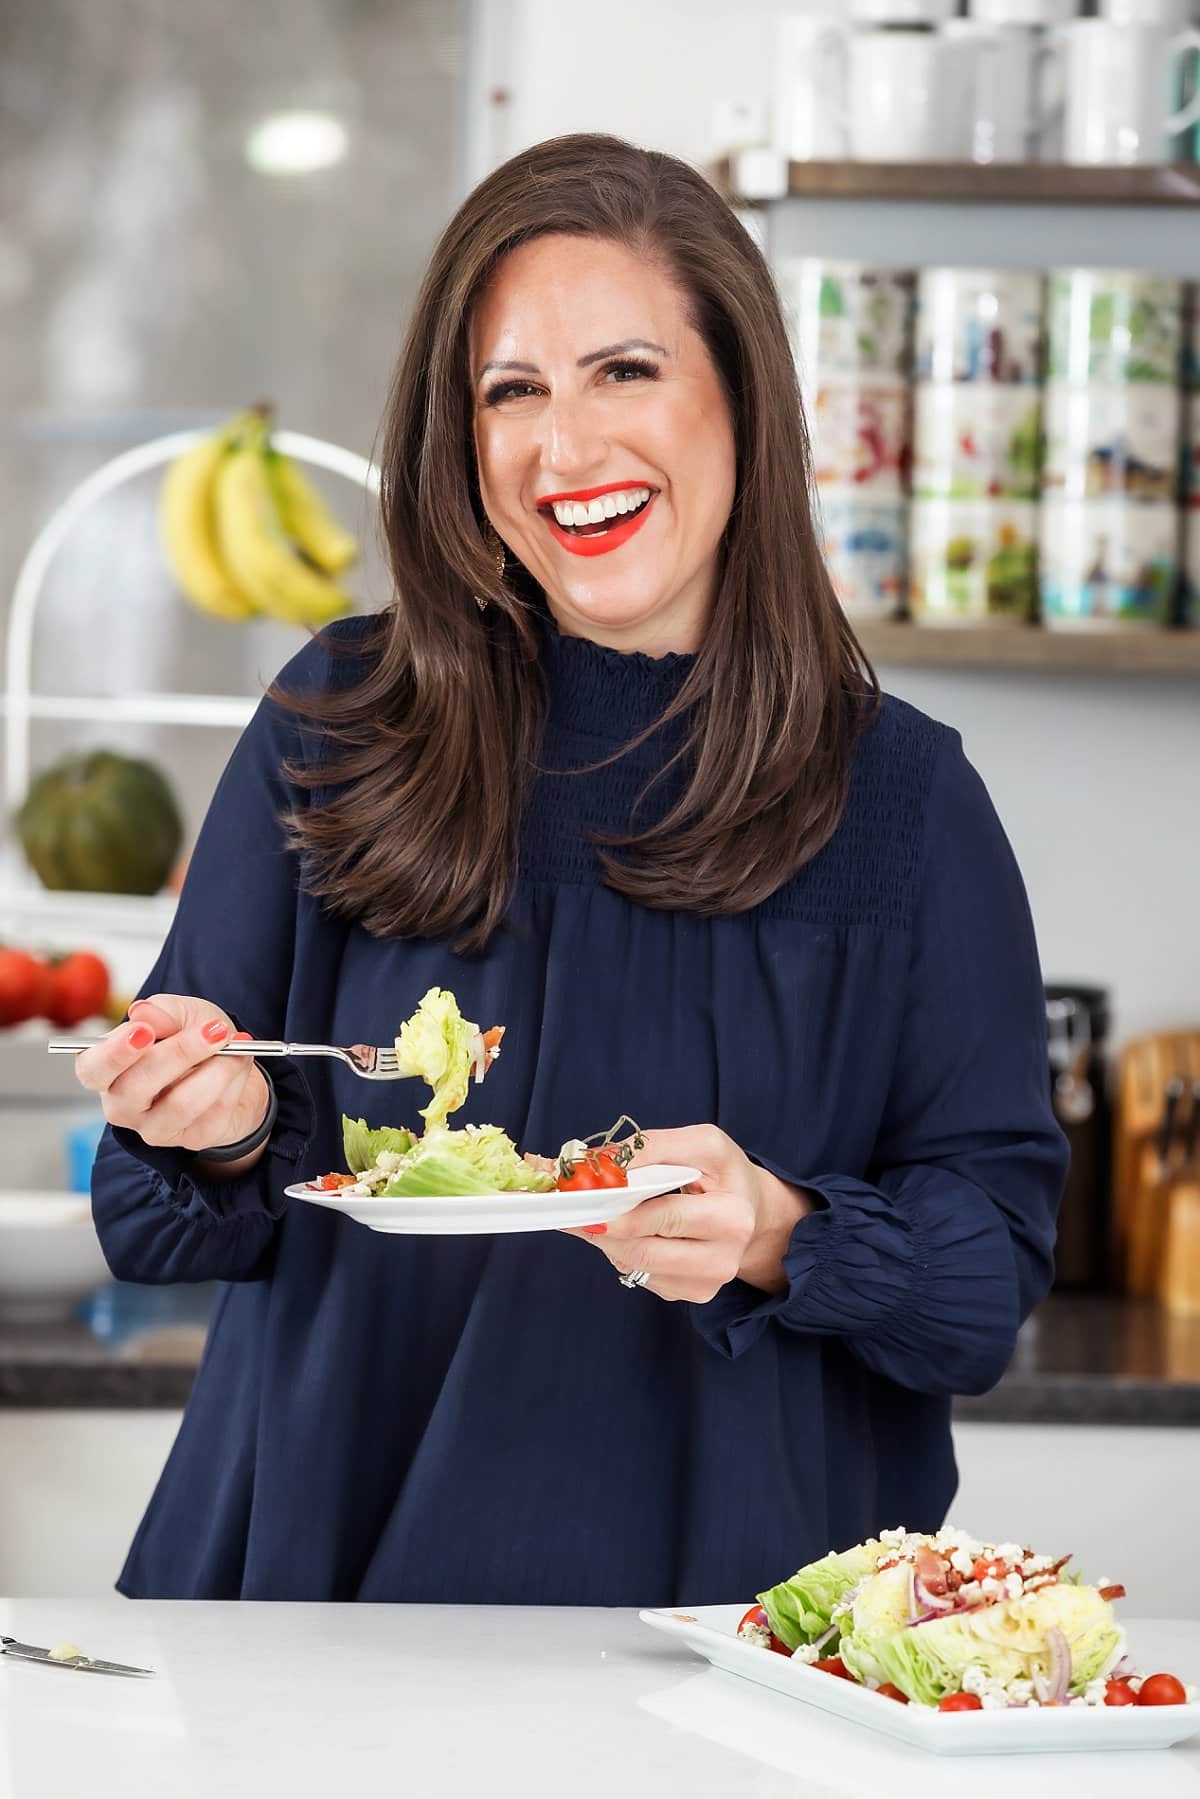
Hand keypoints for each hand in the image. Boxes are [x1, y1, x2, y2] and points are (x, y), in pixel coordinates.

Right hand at [74, 994, 270, 1160]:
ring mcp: (154, 1128)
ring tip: (237, 1045)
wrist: (232, 1068)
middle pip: (137, 1087)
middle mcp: (122, 1105)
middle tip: (214, 1030)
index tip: (143, 1031)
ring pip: (180, 1104)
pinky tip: (241, 1062)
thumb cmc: (193, 1038)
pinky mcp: (192, 1140)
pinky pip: (214, 1112)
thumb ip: (163, 1012)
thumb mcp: (181, 1013)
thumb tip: (142, 1012)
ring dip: (218, 1068)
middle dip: (181, 1053)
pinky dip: (234, 1081)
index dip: (114, 1053)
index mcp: (106, 1070)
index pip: (92, 1069)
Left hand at [564, 1124, 813, 1301]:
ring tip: (593, 1214)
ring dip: (606, 1238)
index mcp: (732, 1219)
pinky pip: (641, 1275)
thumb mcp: (702, 1144)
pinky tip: (625, 1231)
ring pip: (635, 1264)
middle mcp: (723, 1260)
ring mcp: (705, 1283)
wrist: (752, 1211)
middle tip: (571, 1208)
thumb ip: (652, 1146)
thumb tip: (597, 1161)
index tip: (581, 1195)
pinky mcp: (689, 1293)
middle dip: (601, 1226)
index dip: (618, 1206)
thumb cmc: (725, 1174)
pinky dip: (622, 1250)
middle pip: (642, 1249)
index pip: (662, 1217)